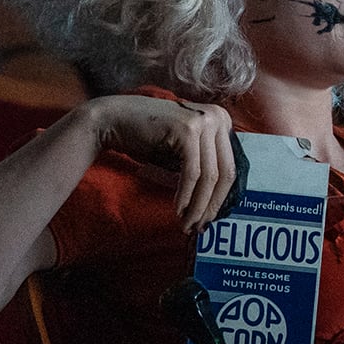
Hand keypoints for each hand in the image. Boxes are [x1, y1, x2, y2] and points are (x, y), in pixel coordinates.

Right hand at [83, 95, 237, 232]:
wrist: (113, 119)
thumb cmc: (147, 139)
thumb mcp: (183, 151)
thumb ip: (203, 166)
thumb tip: (217, 204)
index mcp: (223, 120)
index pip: (230, 166)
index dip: (221, 197)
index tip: (208, 218)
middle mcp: (219, 117)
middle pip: (226, 171)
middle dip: (212, 204)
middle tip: (200, 226)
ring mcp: (204, 121)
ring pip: (209, 176)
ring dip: (198, 205)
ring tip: (187, 224)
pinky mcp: (187, 130)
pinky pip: (192, 173)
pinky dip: (186, 195)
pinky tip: (178, 210)